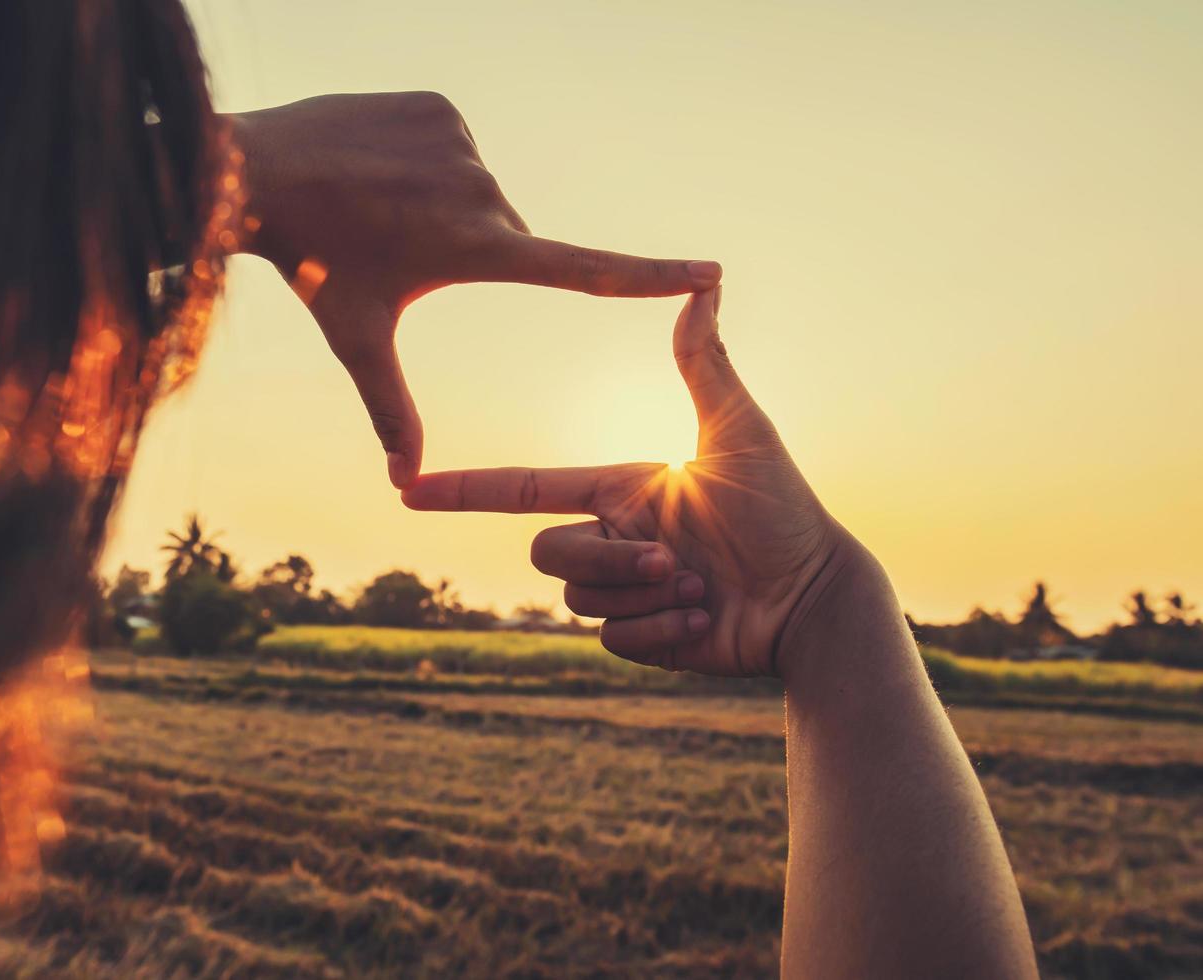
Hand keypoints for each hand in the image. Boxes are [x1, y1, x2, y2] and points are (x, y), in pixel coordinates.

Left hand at [226, 92, 721, 487]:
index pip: (581, 268)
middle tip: (394, 243)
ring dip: (441, 204)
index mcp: (476, 250)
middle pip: (503, 235)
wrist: (255, 172)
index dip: (648, 275)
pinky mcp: (439, 107)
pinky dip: (424, 161)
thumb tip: (403, 486)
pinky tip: (377, 164)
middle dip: (464, 248)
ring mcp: (461, 142)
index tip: (709, 270)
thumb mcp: (358, 339)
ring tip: (379, 204)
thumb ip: (392, 410)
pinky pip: (451, 145)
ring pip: (475, 190)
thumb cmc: (312, 265)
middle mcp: (481, 192)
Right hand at [402, 288, 863, 677]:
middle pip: (548, 551)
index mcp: (620, 489)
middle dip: (606, 558)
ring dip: (641, 595)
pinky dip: (657, 631)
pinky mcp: (641, 636)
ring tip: (699, 588)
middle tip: (675, 561)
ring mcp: (624, 591)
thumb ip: (704, 364)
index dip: (464, 490)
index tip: (409, 488)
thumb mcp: (740, 431)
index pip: (524, 488)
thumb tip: (703, 284)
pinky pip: (610, 639)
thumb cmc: (785, 510)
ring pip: (577, 598)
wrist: (814, 597)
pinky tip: (703, 621)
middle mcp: (614, 537)